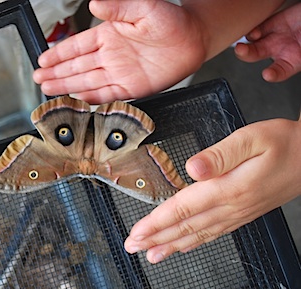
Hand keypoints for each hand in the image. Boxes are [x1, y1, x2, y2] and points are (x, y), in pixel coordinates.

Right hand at [33, 0, 206, 103]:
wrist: (194, 39)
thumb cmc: (172, 20)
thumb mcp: (143, 7)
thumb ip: (118, 7)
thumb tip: (94, 4)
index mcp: (109, 35)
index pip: (77, 46)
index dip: (58, 53)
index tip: (43, 59)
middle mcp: (110, 56)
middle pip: (76, 66)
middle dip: (56, 73)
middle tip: (38, 77)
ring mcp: (119, 73)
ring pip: (87, 81)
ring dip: (67, 86)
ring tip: (48, 89)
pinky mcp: (132, 88)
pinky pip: (107, 94)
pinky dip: (91, 98)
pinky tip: (77, 100)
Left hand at [124, 119, 300, 263]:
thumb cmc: (284, 144)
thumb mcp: (251, 139)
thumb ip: (219, 154)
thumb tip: (193, 168)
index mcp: (228, 188)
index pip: (182, 209)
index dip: (156, 223)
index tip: (136, 233)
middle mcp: (231, 206)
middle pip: (185, 226)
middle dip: (155, 238)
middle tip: (132, 246)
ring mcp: (238, 213)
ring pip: (198, 235)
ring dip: (171, 245)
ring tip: (151, 254)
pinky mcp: (243, 213)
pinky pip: (213, 234)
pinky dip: (194, 242)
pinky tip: (184, 246)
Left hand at [235, 3, 300, 81]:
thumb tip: (299, 55)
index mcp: (294, 61)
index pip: (280, 71)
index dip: (274, 74)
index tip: (268, 74)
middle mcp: (281, 50)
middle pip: (259, 56)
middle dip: (247, 55)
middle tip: (241, 52)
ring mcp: (275, 37)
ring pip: (253, 44)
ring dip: (244, 46)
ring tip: (240, 46)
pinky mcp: (272, 24)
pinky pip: (258, 29)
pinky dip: (252, 31)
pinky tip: (253, 32)